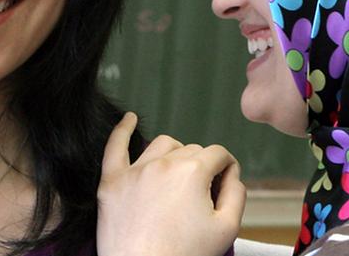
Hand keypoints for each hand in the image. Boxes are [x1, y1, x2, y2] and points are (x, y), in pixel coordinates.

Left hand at [97, 113, 245, 255]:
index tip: (223, 188)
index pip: (219, 154)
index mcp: (193, 171)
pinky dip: (123, 130)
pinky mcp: (111, 183)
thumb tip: (231, 174)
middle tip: (201, 198)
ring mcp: (134, 171)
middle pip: (192, 151)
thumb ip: (236, 193)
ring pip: (162, 144)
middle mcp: (163, 163)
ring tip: (178, 176)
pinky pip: (115, 147)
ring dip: (175, 154)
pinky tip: (129, 119)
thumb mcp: (227, 228)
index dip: (226, 170)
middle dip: (202, 168)